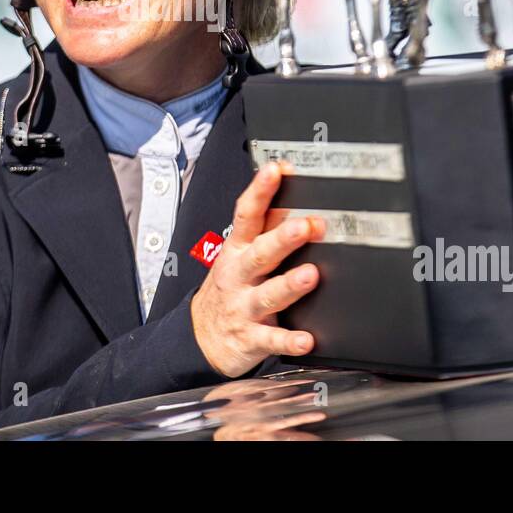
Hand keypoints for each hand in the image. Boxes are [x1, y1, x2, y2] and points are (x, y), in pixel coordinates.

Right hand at [190, 161, 325, 377]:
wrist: (201, 337)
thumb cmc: (229, 287)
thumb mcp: (238, 252)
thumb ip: (265, 223)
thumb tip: (288, 183)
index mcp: (237, 249)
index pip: (247, 215)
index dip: (260, 191)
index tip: (276, 171)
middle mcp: (239, 276)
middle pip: (260, 253)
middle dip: (283, 238)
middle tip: (307, 225)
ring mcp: (244, 307)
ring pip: (267, 295)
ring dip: (289, 285)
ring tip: (311, 275)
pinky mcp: (250, 338)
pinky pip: (271, 340)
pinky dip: (289, 341)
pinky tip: (306, 340)